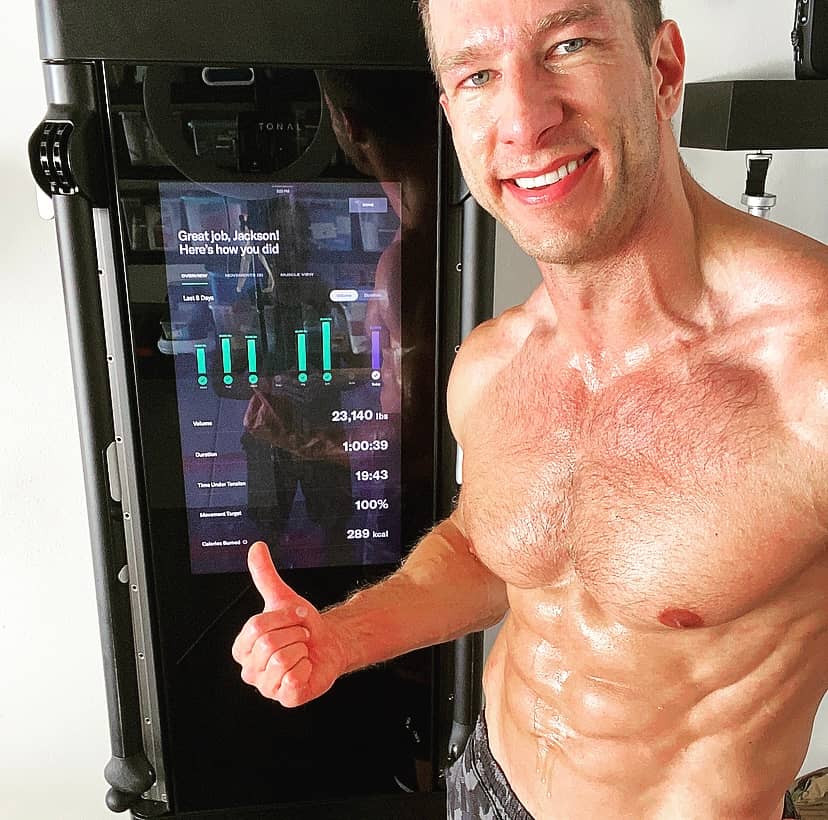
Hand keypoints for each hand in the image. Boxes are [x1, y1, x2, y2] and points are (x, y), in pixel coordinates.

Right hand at [232, 542, 348, 706]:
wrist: (328, 643)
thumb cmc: (303, 625)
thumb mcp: (283, 597)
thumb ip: (265, 574)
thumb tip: (256, 548)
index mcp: (243, 648)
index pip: (256, 627)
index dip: (283, 617)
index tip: (295, 616)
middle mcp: (250, 671)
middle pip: (269, 643)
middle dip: (294, 632)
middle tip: (300, 635)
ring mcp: (266, 687)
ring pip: (282, 660)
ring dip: (301, 650)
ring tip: (302, 651)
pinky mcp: (285, 699)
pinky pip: (293, 680)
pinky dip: (307, 668)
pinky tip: (306, 667)